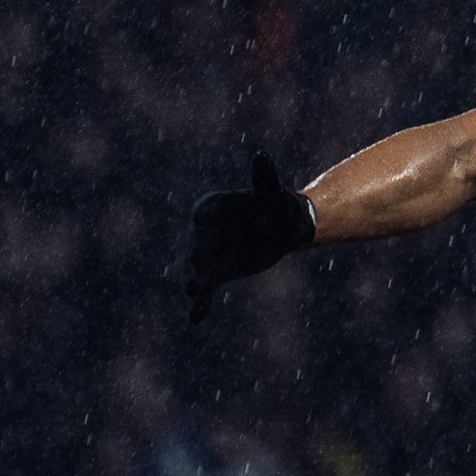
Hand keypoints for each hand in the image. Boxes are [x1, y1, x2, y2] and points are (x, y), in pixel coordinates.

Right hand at [185, 152, 315, 322]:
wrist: (282, 228)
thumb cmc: (278, 205)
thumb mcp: (274, 194)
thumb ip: (265, 179)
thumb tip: (262, 157)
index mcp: (215, 206)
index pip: (205, 213)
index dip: (205, 220)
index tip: (201, 219)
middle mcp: (206, 231)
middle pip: (200, 242)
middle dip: (198, 253)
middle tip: (197, 264)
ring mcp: (210, 253)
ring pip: (201, 269)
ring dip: (197, 281)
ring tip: (193, 292)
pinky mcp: (218, 272)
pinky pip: (208, 287)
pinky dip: (202, 302)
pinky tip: (195, 318)